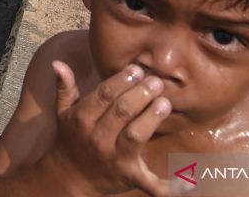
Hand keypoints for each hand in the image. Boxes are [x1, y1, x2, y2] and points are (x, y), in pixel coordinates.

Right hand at [41, 62, 177, 196]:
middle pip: (121, 112)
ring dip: (151, 118)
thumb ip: (65, 87)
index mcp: (81, 120)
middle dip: (140, 94)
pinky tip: (191, 181)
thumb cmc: (70, 139)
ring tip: (165, 102)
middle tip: (156, 81)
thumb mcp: (63, 112)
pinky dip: (172, 187)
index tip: (137, 69)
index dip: (121, 80)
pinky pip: (152, 185)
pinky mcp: (130, 178)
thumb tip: (58, 63)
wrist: (68, 177)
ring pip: (135, 136)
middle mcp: (97, 138)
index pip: (103, 95)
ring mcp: (114, 159)